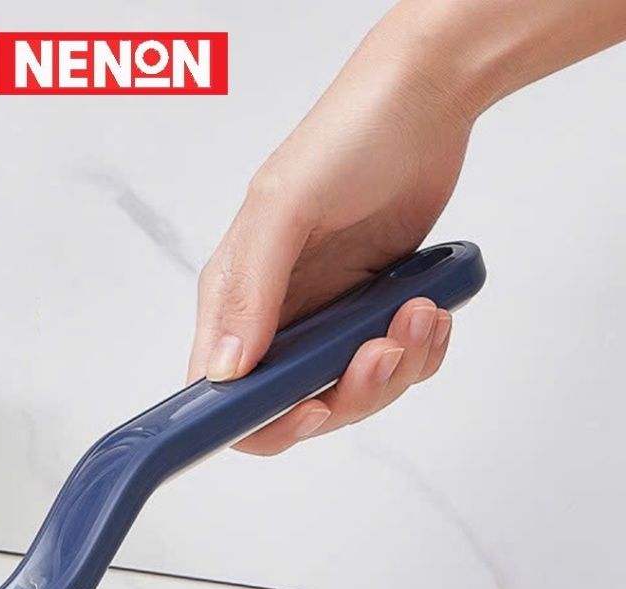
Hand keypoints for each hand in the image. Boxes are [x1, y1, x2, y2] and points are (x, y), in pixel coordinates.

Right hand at [188, 19, 472, 454]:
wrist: (422, 104)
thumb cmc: (342, 139)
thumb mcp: (283, 209)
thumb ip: (249, 293)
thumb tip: (224, 373)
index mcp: (234, 300)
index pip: (222, 394)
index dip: (260, 421)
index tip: (307, 409)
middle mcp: (276, 319)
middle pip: (296, 406)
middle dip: (347, 394)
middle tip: (380, 351)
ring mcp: (326, 321)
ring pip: (352, 393)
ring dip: (395, 368)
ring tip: (418, 313)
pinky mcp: (370, 315)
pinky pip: (395, 366)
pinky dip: (421, 351)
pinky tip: (430, 309)